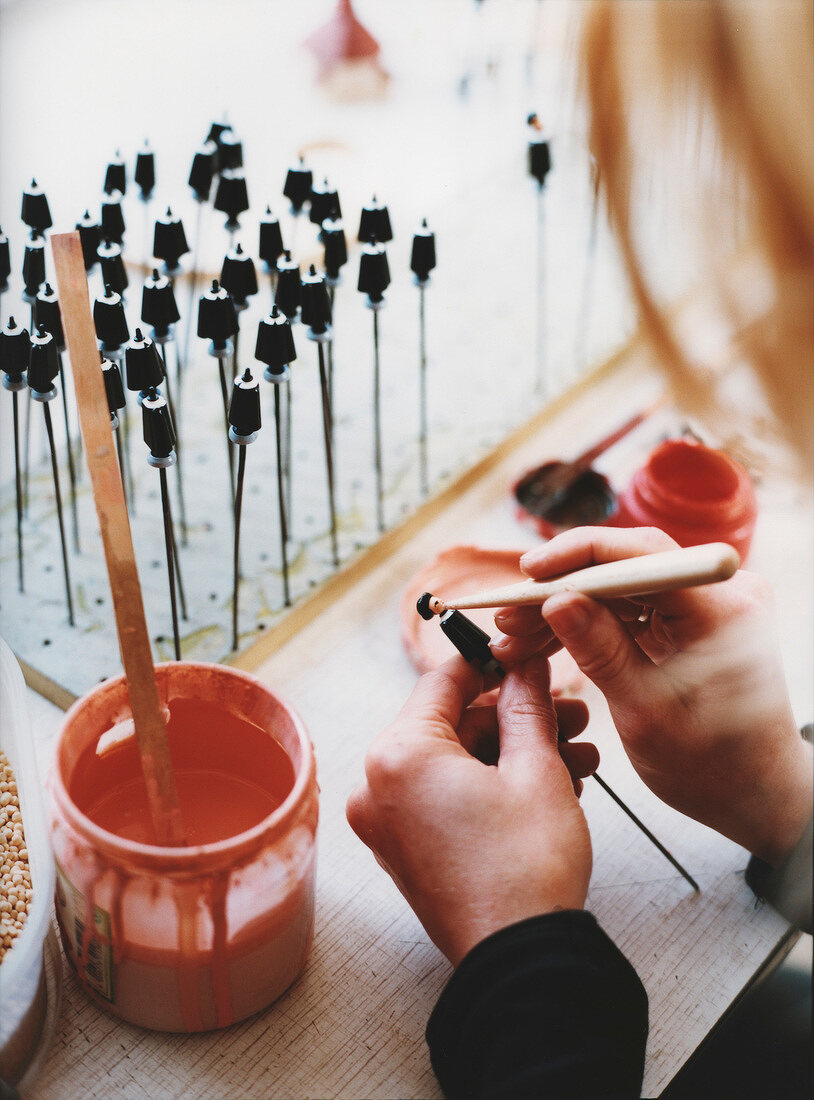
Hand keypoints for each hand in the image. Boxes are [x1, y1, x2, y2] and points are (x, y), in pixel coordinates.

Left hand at [346, 654, 595, 965]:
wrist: (521, 961)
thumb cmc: (525, 868)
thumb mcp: (537, 768)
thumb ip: (526, 703)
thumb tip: (525, 666)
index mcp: (397, 755)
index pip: (443, 681)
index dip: (493, 663)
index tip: (527, 658)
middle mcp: (377, 785)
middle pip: (452, 724)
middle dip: (515, 717)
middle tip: (569, 713)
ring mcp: (386, 822)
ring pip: (455, 762)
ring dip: (513, 753)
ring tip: (576, 754)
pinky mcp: (404, 850)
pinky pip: (446, 796)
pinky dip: (491, 785)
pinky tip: (550, 784)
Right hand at [494, 527, 812, 864]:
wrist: (757, 793)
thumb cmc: (715, 765)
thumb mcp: (646, 712)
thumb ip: (600, 650)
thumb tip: (556, 600)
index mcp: (722, 609)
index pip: (640, 553)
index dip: (576, 556)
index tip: (528, 573)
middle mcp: (719, 593)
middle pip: (622, 567)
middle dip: (559, 590)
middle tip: (507, 617)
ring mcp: (704, 605)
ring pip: (616, 588)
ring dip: (564, 611)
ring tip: (514, 639)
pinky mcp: (688, 621)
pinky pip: (627, 609)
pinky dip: (585, 625)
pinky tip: (541, 644)